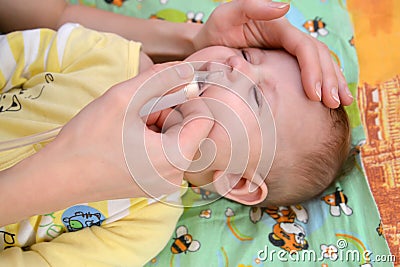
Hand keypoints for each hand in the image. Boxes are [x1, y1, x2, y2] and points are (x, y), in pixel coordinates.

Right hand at [0, 62, 213, 224]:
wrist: (58, 176)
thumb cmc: (87, 139)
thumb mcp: (124, 98)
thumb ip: (161, 80)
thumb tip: (186, 70)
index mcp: (175, 157)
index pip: (205, 118)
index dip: (187, 99)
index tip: (162, 93)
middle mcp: (176, 175)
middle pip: (190, 129)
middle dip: (168, 112)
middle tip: (137, 111)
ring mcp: (165, 182)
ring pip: (177, 139)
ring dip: (158, 124)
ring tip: (129, 125)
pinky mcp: (154, 183)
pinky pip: (166, 153)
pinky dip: (153, 138)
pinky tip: (128, 138)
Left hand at [194, 0, 352, 107]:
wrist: (207, 43)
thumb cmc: (215, 30)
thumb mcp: (227, 15)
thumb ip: (252, 7)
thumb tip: (285, 8)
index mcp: (278, 27)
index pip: (304, 47)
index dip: (313, 69)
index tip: (315, 93)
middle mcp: (287, 37)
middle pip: (318, 56)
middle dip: (329, 79)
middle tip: (334, 103)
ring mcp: (287, 50)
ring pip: (319, 63)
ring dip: (332, 82)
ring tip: (341, 103)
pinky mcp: (284, 62)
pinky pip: (308, 71)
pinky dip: (321, 83)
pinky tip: (328, 99)